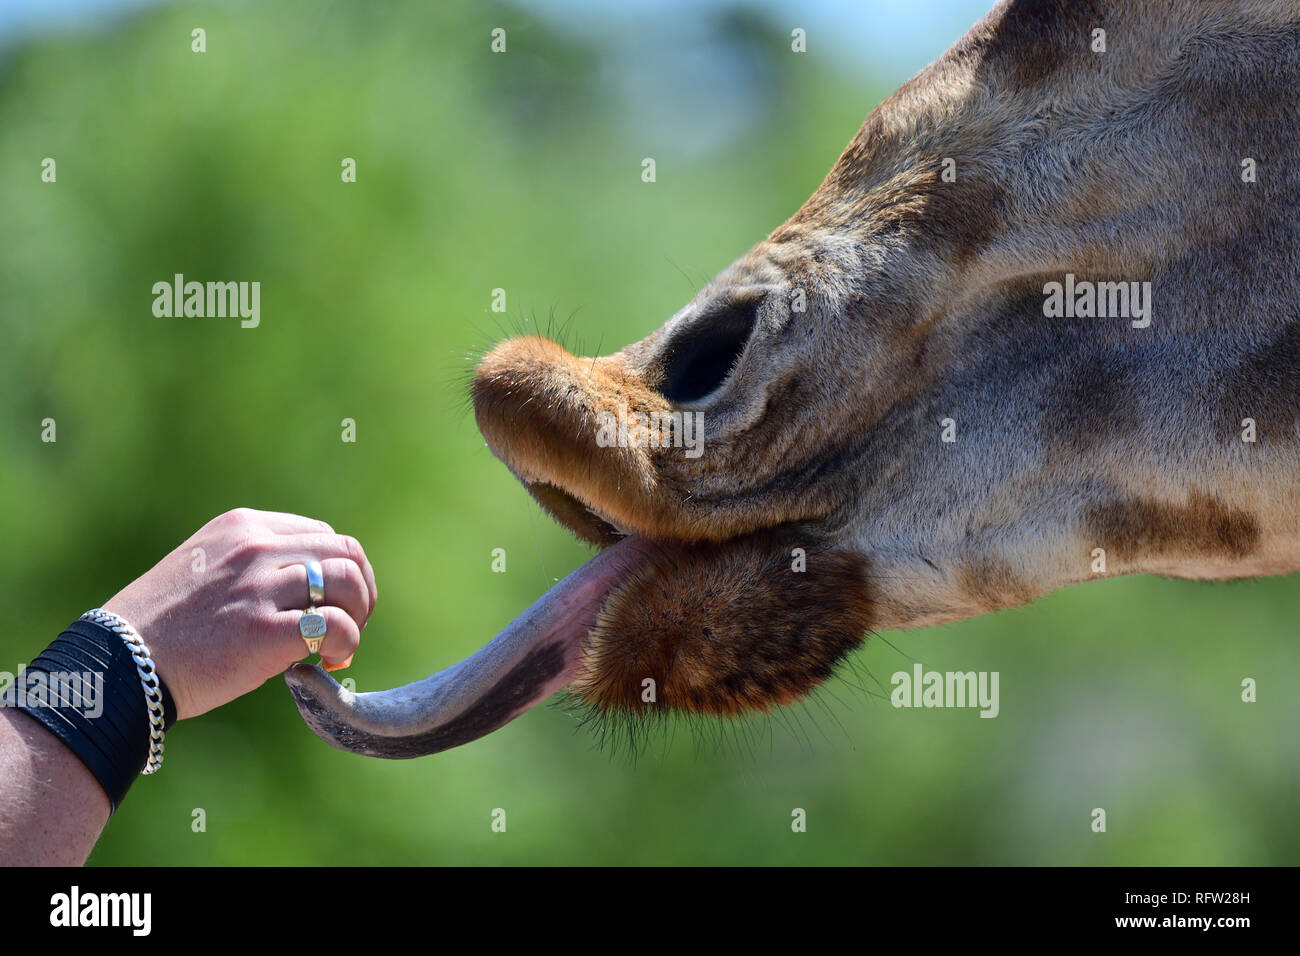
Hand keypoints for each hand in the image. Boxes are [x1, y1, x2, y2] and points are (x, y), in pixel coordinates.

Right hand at [102, 508, 377, 720]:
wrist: (119, 665)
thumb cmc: (163, 627)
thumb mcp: (207, 568)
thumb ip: (255, 565)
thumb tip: (313, 588)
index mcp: (243, 526)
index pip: (323, 534)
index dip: (341, 570)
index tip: (335, 603)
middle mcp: (255, 547)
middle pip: (346, 553)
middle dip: (360, 591)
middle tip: (349, 626)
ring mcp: (260, 587)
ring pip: (348, 582)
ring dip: (358, 615)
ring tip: (340, 644)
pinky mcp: (264, 631)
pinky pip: (335, 626)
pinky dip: (345, 643)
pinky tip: (329, 661)